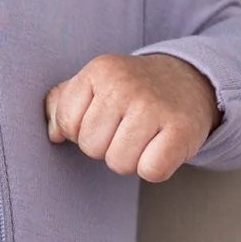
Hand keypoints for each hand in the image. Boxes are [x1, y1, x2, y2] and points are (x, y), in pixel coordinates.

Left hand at [44, 52, 223, 182]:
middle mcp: (126, 84)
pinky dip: (154, 168)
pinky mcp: (181, 130)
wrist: (188, 81)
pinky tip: (161, 147)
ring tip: (144, 137)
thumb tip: (53, 134)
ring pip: (119, 163)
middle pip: (91, 147)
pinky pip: (150, 171)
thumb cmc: (131, 91)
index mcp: (100, 70)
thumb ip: (62, 103)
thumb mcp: (94, 83)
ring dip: (130, 159)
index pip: (66, 124)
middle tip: (127, 128)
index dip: (82, 130)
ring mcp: (155, 106)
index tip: (104, 118)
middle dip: (106, 146)